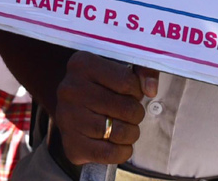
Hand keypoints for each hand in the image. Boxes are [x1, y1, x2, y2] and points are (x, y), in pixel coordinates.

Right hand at [53, 51, 158, 165]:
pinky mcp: (71, 145)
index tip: (132, 93)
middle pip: (125, 108)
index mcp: (82, 63)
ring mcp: (67, 118)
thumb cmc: (102, 85)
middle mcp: (69, 89)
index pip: (127, 81)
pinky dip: (122, 152)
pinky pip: (107, 154)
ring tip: (127, 128)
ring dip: (131, 133)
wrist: (73, 107)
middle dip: (136, 113)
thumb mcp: (120, 67)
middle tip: (132, 113)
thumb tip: (151, 89)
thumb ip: (143, 69)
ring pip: (118, 132)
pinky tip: (120, 144)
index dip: (137, 91)